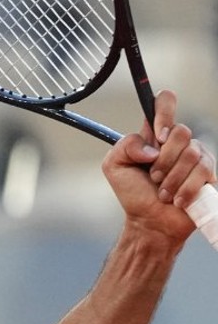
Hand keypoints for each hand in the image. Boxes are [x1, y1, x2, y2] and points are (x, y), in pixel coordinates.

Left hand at [103, 89, 215, 246]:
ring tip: (163, 193)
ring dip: (172, 179)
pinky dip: (184, 189)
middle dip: (163, 160)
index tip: (157, 135)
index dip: (164, 111)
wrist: (150, 222)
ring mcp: (197, 157)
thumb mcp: (114, 166)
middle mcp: (179, 142)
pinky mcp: (209, 174)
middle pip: (182, 131)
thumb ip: (125, 146)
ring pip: (192, 153)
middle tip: (153, 177)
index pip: (164, 102)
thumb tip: (152, 146)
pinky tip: (176, 200)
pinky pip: (203, 171)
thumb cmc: (134, 194)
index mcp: (156, 135)